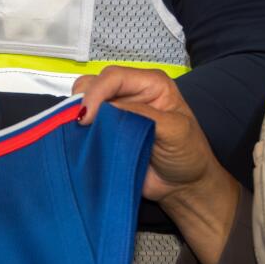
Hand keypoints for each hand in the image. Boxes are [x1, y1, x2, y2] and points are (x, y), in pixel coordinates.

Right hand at [74, 66, 238, 263]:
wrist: (184, 186)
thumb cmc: (188, 154)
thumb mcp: (174, 130)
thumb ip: (142, 115)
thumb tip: (106, 109)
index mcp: (150, 84)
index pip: (114, 77)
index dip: (96, 93)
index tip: (86, 117)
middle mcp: (131, 93)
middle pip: (94, 84)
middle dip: (83, 101)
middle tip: (81, 126)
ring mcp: (116, 113)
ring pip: (83, 102)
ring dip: (76, 115)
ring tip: (80, 133)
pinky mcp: (106, 132)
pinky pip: (84, 125)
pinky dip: (77, 131)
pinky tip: (79, 140)